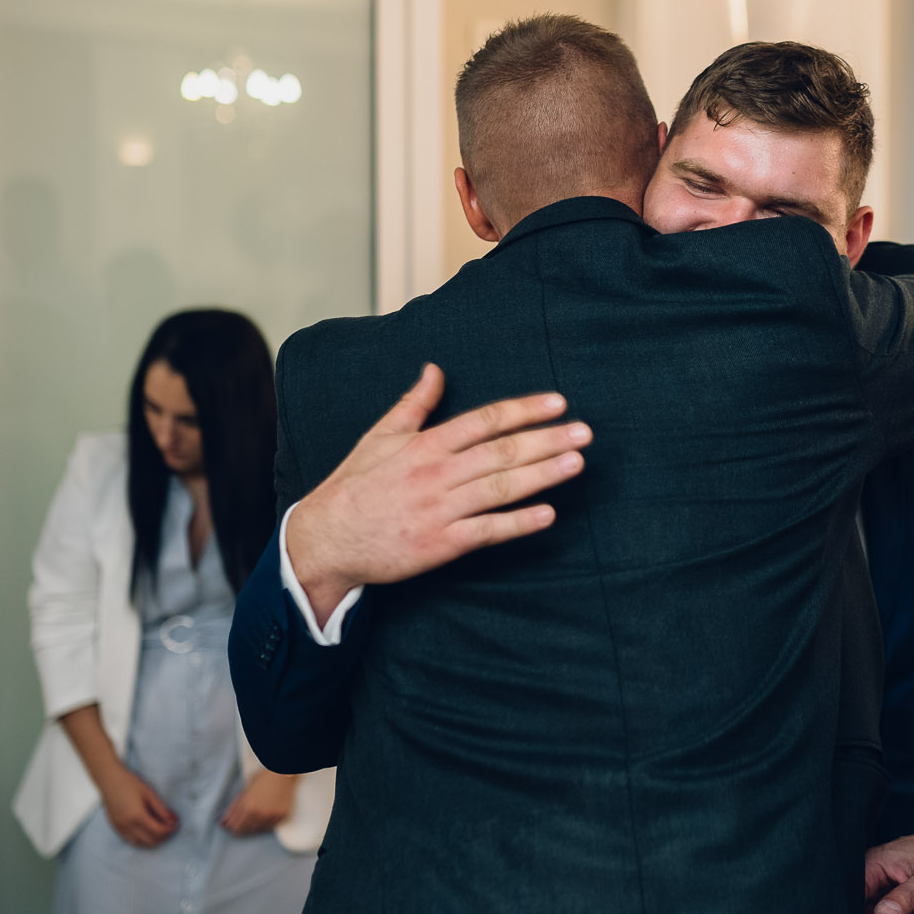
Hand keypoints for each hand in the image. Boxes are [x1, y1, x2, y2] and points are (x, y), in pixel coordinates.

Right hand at [98, 766, 177, 846]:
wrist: (109, 780)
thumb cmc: (129, 783)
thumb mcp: (149, 794)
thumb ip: (161, 809)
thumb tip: (173, 820)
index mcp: (137, 816)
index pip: (158, 831)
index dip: (169, 830)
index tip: (176, 823)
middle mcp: (127, 826)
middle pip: (150, 840)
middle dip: (164, 836)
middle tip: (171, 827)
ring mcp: (120, 828)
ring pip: (140, 843)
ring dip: (153, 840)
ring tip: (161, 829)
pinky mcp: (116, 828)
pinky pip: (131, 840)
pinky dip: (142, 840)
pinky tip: (148, 832)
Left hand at [220, 770, 298, 835]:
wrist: (284, 772)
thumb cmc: (263, 778)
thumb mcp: (245, 791)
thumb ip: (233, 808)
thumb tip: (223, 823)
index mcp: (248, 806)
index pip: (234, 826)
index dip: (230, 826)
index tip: (230, 824)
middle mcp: (259, 813)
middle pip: (245, 830)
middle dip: (240, 827)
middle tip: (241, 821)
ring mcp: (271, 816)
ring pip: (257, 830)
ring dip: (252, 826)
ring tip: (254, 816)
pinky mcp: (282, 816)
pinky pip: (270, 827)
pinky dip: (265, 824)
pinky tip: (264, 816)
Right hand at [285, 365, 589, 620]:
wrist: (328, 539)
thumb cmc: (356, 485)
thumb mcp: (380, 436)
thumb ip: (413, 403)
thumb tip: (435, 368)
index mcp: (425, 444)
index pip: (484, 420)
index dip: (524, 409)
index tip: (557, 402)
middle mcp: (437, 473)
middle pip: (502, 452)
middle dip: (547, 440)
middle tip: (585, 432)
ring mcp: (440, 510)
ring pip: (501, 488)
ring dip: (542, 475)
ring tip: (577, 463)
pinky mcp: (441, 544)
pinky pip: (487, 531)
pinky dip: (518, 523)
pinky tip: (548, 515)